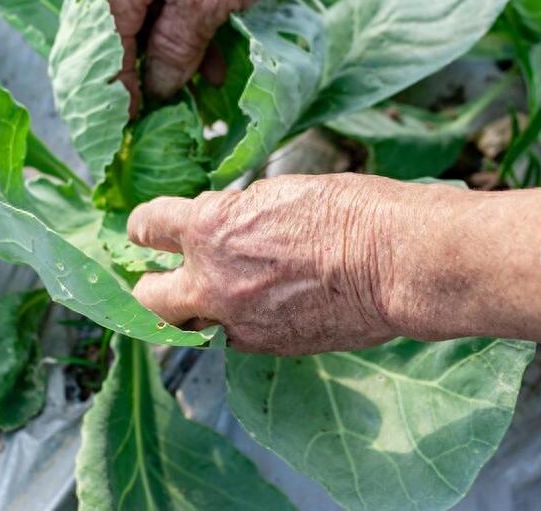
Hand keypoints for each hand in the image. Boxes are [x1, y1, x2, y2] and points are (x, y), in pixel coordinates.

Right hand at [106, 0, 476, 107]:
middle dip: (143, 70)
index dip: (118, 73)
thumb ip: (176, 45)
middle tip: (147, 115)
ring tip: (183, 102)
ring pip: (159, 24)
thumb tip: (156, 90)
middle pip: (129, 24)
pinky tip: (212, 74)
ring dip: (174, 62)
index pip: (111, 23)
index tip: (126, 117)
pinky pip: (184, 16)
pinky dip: (197, 44)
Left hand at [128, 173, 540, 355]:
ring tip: (219, 294)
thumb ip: (236, 215)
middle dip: (149, 285)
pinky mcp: (268, 347)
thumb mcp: (278, 193)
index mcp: (209, 227)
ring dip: (198, 309)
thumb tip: (225, 227)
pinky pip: (235, 337)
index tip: (146, 229)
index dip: (145, 226)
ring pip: (192, 324)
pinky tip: (265, 306)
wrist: (395, 261)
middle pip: (147, 297)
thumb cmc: (349, 212)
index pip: (149, 226)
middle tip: (158, 277)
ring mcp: (237, 320)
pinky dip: (240, 324)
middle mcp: (211, 280)